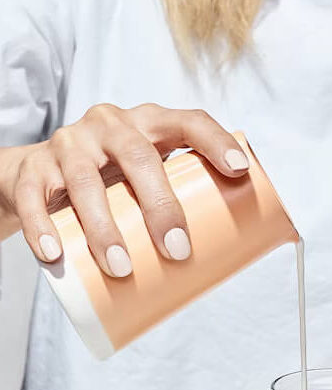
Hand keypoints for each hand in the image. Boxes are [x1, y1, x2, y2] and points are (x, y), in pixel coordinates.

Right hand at [0, 103, 248, 275]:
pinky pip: (35, 196)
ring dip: (103, 228)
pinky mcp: (34, 169)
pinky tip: (54, 255)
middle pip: (138, 157)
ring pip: (84, 181)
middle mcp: (110, 125)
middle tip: (177, 251)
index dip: (215, 140)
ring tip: (121, 268)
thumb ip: (182, 199)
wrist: (40, 176)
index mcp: (148, 124)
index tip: (240, 170)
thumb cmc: (113, 181)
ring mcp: (70, 144)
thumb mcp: (147, 178)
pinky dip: (42, 227)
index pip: (187, 121)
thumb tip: (240, 251)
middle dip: (160, 206)